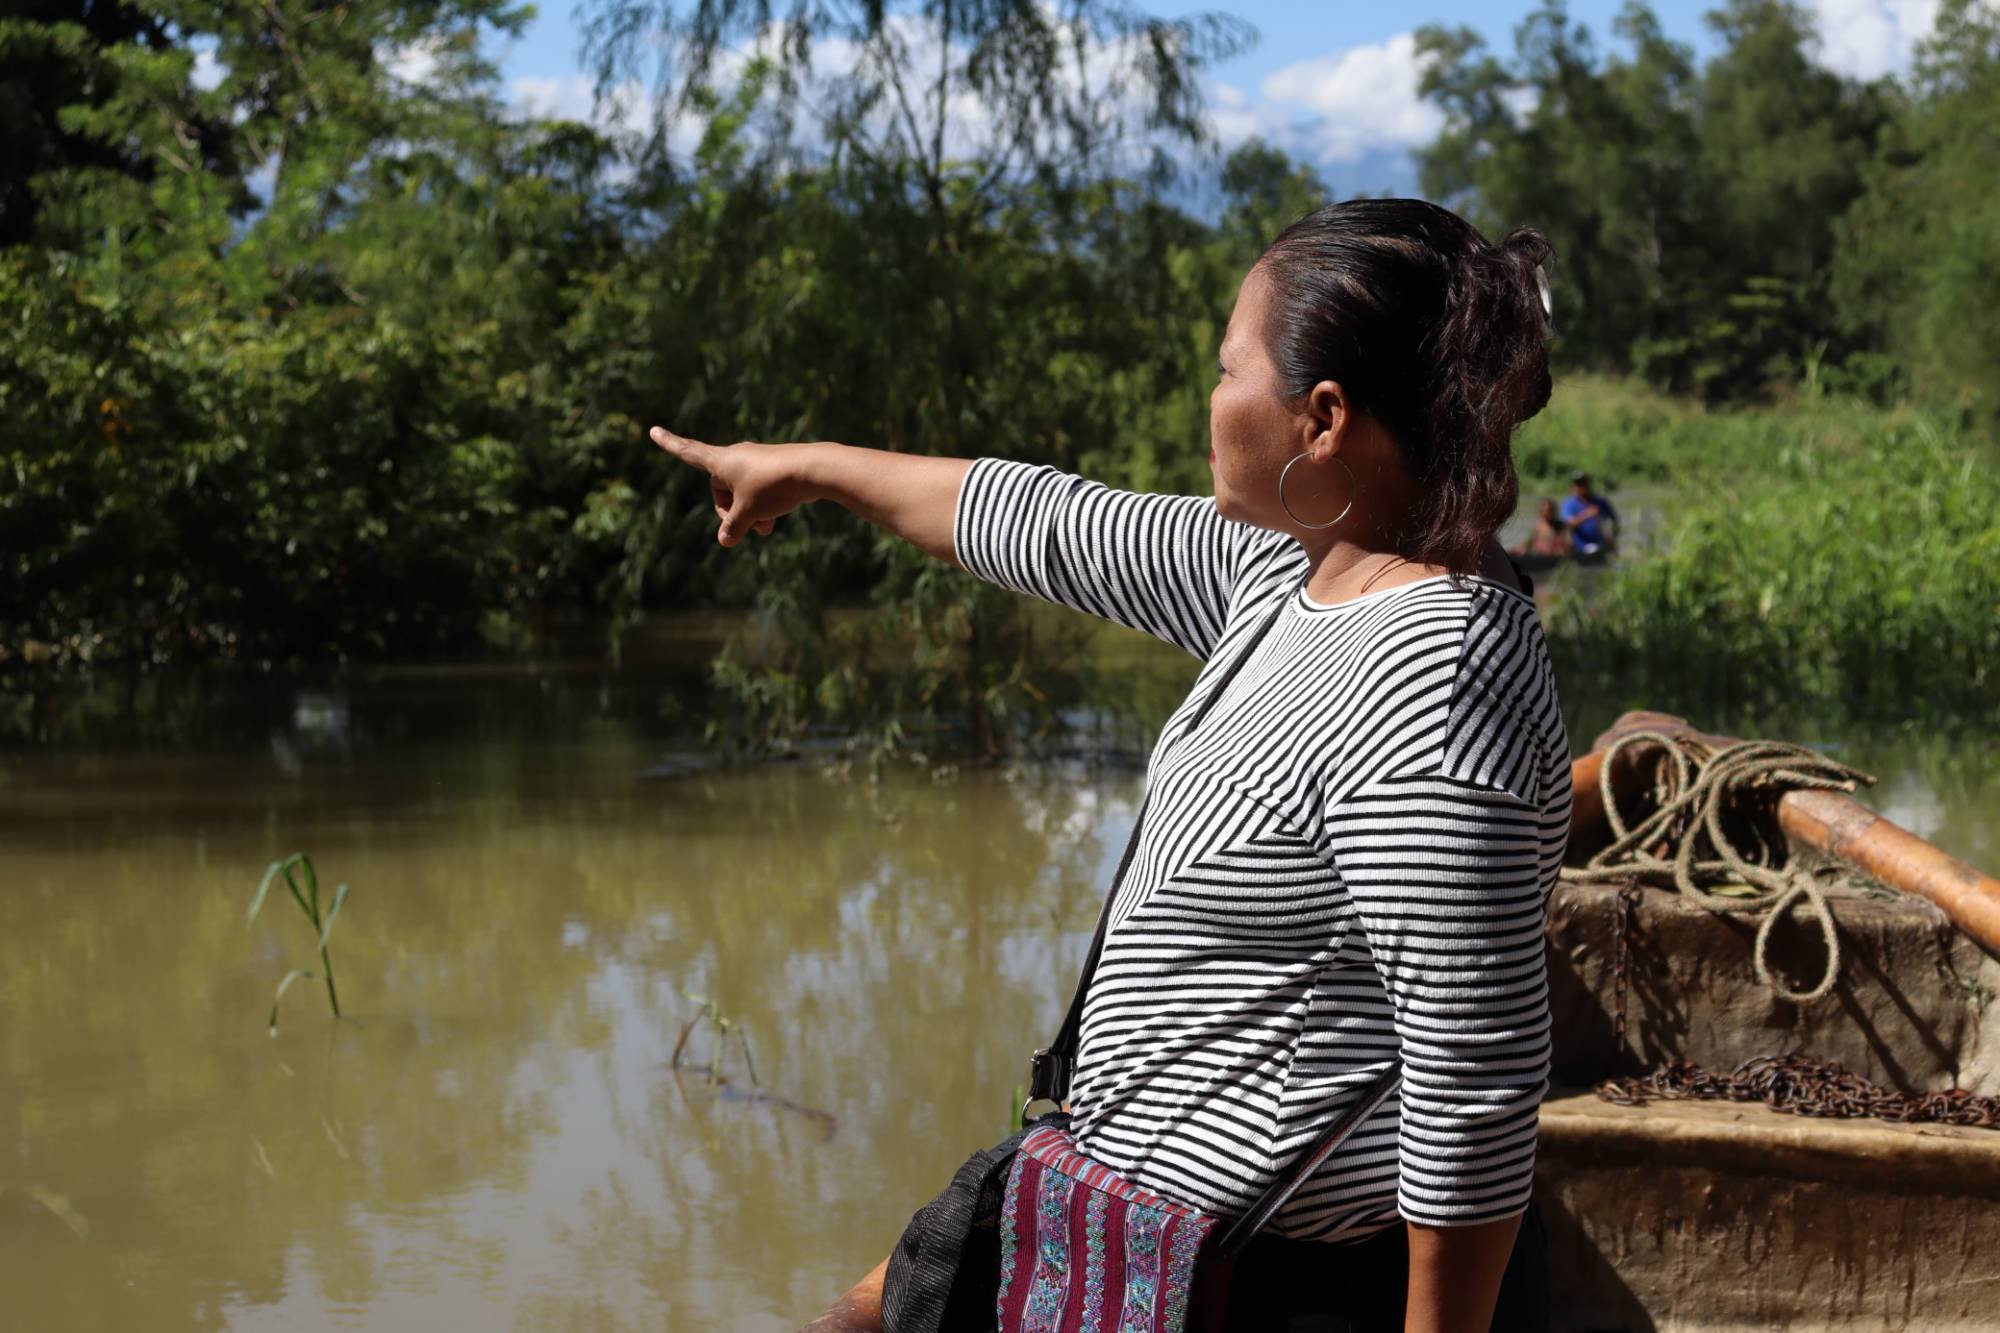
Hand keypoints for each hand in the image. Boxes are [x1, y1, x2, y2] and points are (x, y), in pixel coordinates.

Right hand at [650, 426, 815, 546]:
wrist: (813, 470)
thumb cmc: (774, 487)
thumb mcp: (748, 512)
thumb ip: (733, 527)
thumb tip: (725, 541)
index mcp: (721, 461)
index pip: (688, 452)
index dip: (670, 445)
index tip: (653, 431)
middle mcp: (736, 456)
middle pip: (720, 489)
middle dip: (730, 511)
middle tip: (747, 526)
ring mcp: (756, 461)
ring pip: (743, 493)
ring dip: (749, 513)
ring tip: (766, 528)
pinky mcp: (774, 467)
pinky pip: (759, 490)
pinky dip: (763, 505)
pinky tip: (776, 516)